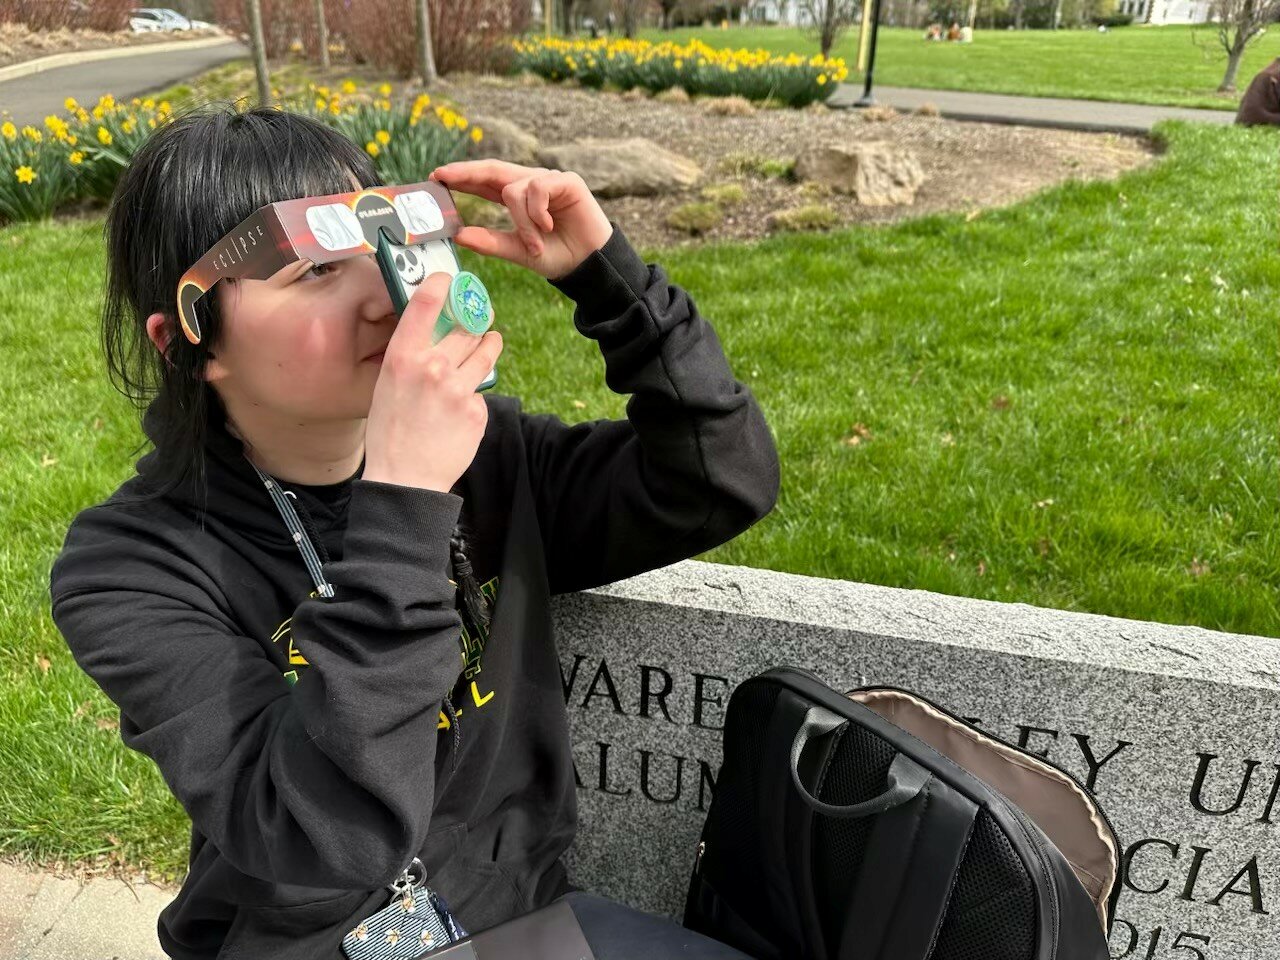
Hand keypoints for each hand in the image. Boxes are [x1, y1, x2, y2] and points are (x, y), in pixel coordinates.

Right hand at [362, 271, 504, 493]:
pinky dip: (474, 393)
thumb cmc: (389, 432)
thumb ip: (411, 357)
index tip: (451, 278)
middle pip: (466, 327)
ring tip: (488, 342)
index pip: (427, 304)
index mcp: (403, 357)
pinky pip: (481, 390)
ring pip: (485, 351)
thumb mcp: (387, 385)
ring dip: (487, 345)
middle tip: (477, 319)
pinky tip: (460, 407)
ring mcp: (458, 389)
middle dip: (473, 321)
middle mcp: (433, 367)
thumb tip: (434, 335)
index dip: (442, 284)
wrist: (405, 478)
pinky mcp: (476, 410)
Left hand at [429, 160, 613, 281]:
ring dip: (520, 221)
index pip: (484, 182)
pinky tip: (548, 225)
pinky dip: (536, 211)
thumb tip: (459, 235)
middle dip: (466, 172)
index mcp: (517, 199)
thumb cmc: (557, 256)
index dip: (462, 177)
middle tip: (442, 176)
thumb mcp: (518, 251)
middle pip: (492, 170)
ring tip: (534, 244)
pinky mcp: (567, 182)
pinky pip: (537, 188)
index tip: (435, 178)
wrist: (589, 266)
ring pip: (514, 189)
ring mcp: (549, 181)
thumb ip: (491, 242)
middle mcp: (531, 185)